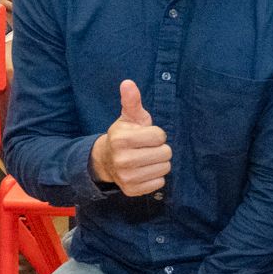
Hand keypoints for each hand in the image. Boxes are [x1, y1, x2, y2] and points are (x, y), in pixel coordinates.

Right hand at [90, 80, 172, 194]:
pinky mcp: (132, 191)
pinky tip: (144, 171)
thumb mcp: (128, 117)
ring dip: (159, 163)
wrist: (106, 160)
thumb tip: (128, 83)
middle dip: (160, 149)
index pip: (160, 136)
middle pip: (165, 153)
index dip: (156, 134)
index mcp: (121, 139)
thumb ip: (131, 101)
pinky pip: (159, 183)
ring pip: (164, 168)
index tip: (146, 135)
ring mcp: (126, 177)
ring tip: (146, 159)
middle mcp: (122, 160)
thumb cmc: (124, 135)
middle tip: (147, 148)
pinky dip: (155, 177)